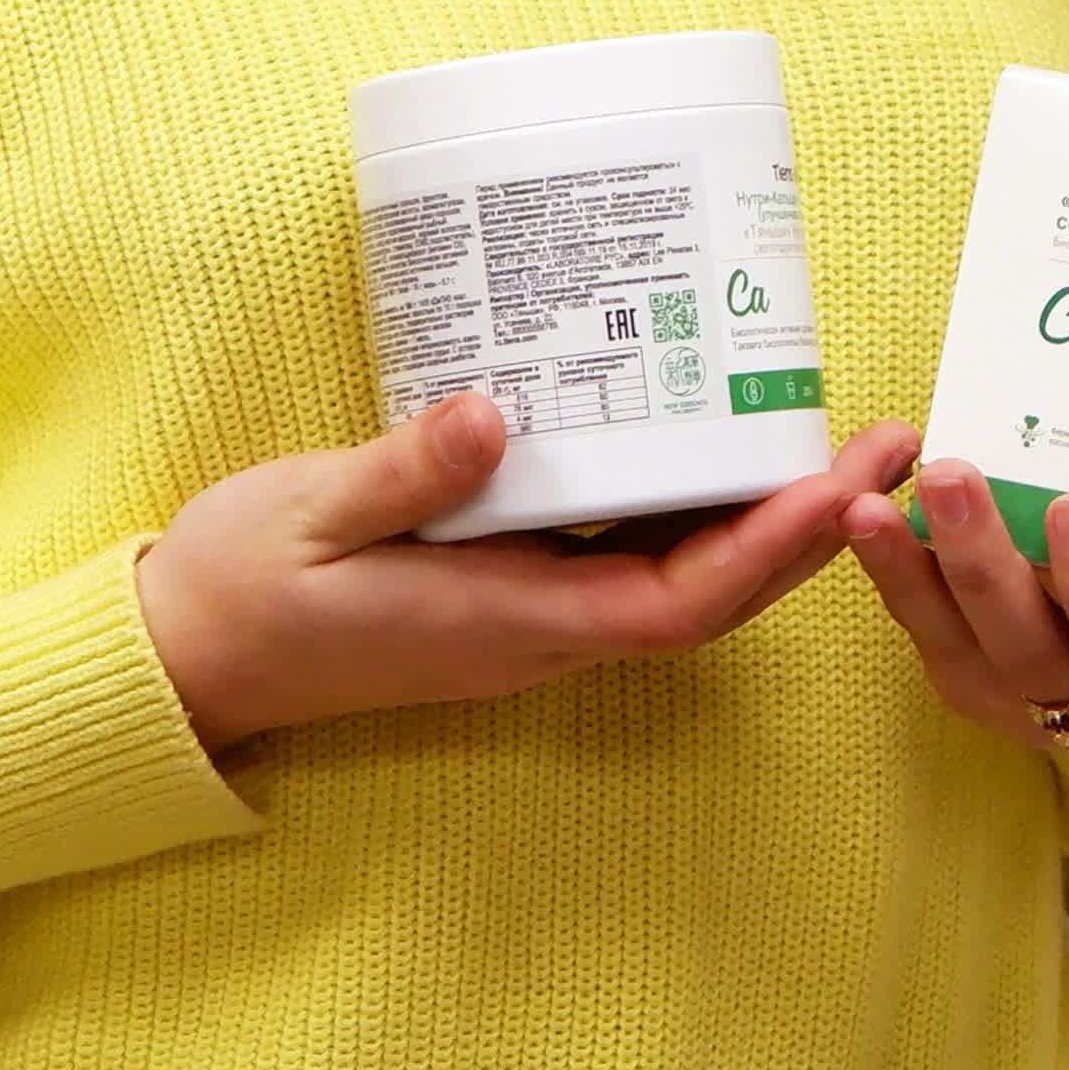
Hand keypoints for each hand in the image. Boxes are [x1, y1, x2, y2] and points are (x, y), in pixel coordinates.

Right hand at [136, 396, 916, 754]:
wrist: (184, 650)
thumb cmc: (241, 588)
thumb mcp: (308, 514)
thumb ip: (403, 472)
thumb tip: (497, 420)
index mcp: (506, 623)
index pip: (676, 603)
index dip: (768, 550)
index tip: (839, 485)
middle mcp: (538, 630)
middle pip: (710, 595)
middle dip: (808, 527)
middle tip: (885, 443)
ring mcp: (527, 613)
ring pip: (680, 578)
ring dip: (766, 518)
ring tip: (835, 436)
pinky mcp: (506, 584)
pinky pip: (627, 554)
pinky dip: (691, 508)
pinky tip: (713, 444)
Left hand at [847, 435, 1068, 756]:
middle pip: (1030, 654)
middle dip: (986, 566)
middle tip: (958, 473)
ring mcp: (1020, 698)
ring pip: (958, 650)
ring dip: (911, 576)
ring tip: (871, 500)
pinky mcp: (968, 673)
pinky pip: (920, 632)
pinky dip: (889, 577)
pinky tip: (862, 510)